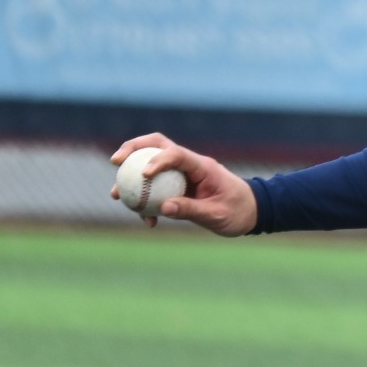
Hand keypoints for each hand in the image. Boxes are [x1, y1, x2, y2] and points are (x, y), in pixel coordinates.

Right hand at [108, 133, 257, 235]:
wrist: (251, 213)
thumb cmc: (238, 211)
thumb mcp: (216, 214)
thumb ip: (191, 210)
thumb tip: (162, 208)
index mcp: (202, 166)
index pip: (176, 154)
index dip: (157, 159)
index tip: (143, 174)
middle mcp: (190, 165)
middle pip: (157, 146)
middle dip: (133, 149)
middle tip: (115, 162)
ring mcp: (183, 174)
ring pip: (151, 166)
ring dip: (131, 178)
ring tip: (115, 195)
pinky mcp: (180, 187)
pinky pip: (157, 189)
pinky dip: (147, 202)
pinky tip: (146, 220)